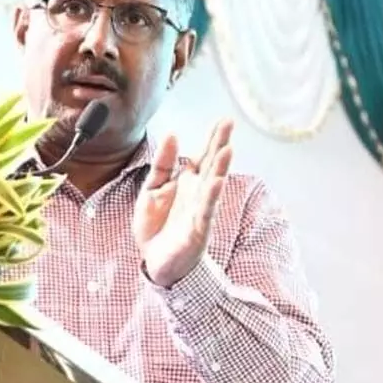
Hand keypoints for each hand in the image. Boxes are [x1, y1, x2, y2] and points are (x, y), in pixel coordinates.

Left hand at [133, 119, 233, 287]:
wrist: (156, 263)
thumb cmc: (157, 227)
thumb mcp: (152, 189)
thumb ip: (162, 164)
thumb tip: (172, 134)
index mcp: (188, 183)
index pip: (203, 155)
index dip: (212, 138)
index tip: (224, 120)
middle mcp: (198, 193)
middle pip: (212, 164)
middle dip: (220, 144)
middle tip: (230, 123)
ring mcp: (200, 210)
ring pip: (213, 185)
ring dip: (220, 167)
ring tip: (227, 149)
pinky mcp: (198, 229)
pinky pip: (206, 211)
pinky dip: (211, 196)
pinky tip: (217, 182)